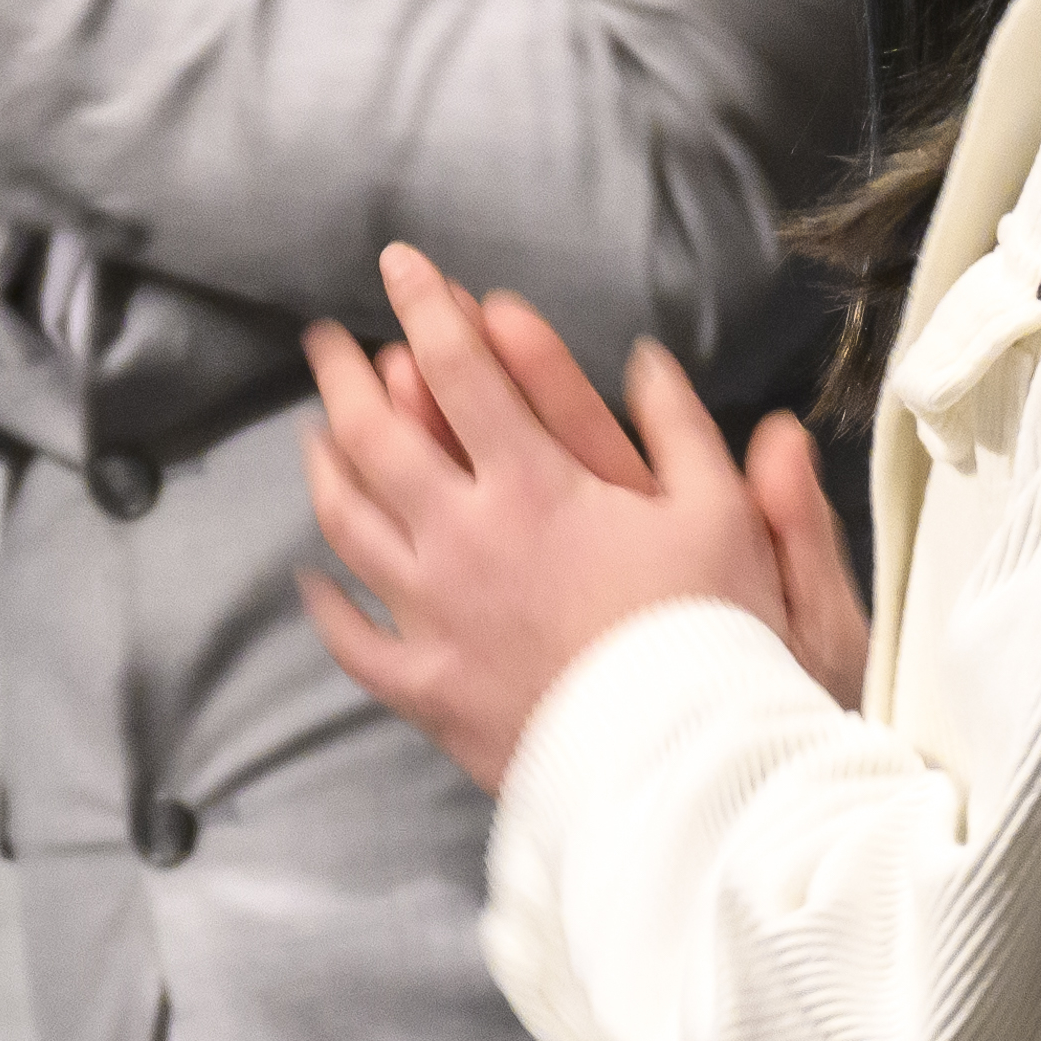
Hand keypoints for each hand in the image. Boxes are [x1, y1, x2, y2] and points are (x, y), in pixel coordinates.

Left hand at [296, 245, 839, 789]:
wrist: (688, 774)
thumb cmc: (720, 643)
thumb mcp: (728, 520)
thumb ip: (688, 433)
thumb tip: (648, 363)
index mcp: (537, 485)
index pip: (462, 370)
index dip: (426, 308)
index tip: (400, 266)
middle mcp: (468, 540)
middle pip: (376, 437)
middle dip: (345, 377)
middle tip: (325, 341)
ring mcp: (438, 618)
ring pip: (351, 527)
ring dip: (327, 470)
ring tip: (316, 434)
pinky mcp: (432, 692)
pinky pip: (358, 643)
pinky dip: (328, 607)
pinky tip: (312, 581)